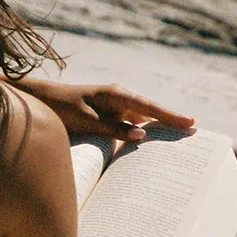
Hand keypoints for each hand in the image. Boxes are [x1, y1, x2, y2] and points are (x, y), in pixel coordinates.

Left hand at [16, 78, 195, 142]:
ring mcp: (117, 106)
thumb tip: (142, 135)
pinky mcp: (111, 115)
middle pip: (152, 111)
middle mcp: (120, 98)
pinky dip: (144, 132)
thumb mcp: (87, 121)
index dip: (170, 115)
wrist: (42, 100)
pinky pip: (132, 124)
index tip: (191, 122)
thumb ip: (114, 127)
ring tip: (181, 138)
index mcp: (117, 94)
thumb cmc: (63, 108)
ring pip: (144, 118)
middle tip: (195, 132)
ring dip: (159, 128)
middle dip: (171, 121)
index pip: (149, 107)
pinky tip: (153, 142)